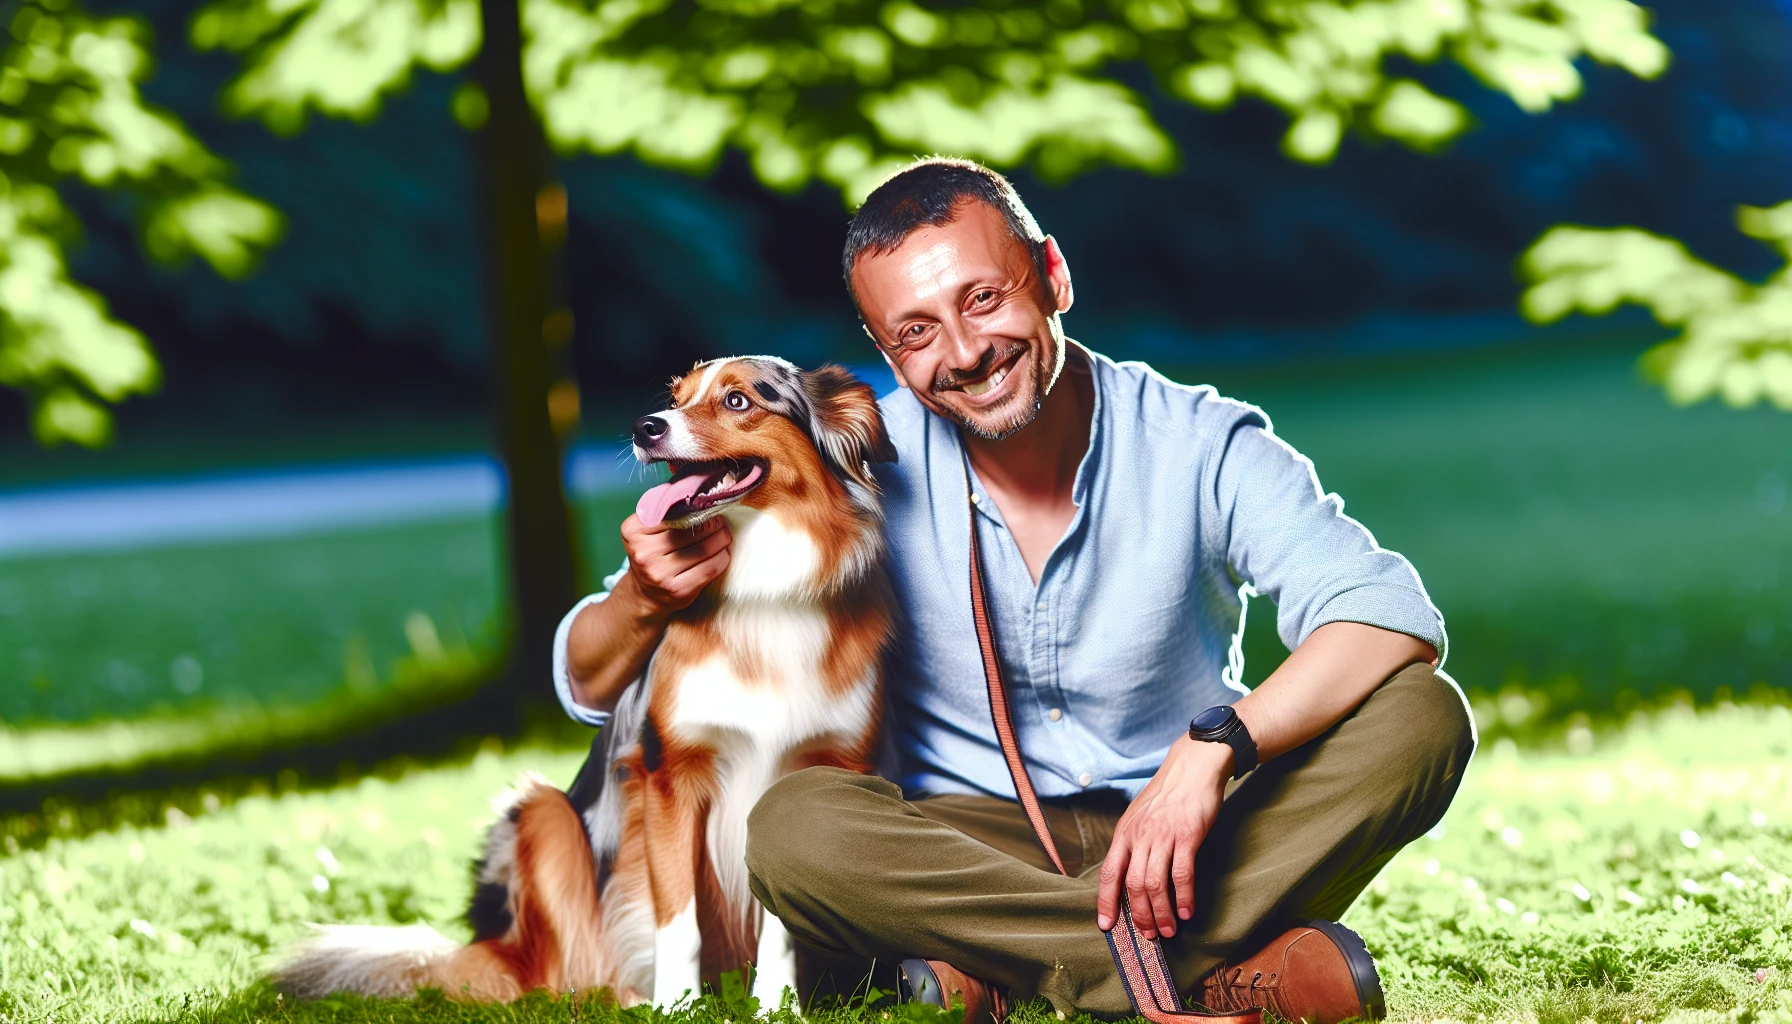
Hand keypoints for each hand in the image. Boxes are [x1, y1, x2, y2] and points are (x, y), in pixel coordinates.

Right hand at [618, 514, 731, 615]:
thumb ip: (663, 508)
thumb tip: (694, 485)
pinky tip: (723, 552)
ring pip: (704, 548)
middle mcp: (644, 553)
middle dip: (713, 523)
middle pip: (691, 530)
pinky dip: (722, 557)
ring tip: (724, 535)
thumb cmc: (651, 553)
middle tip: (720, 521)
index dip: (695, 508)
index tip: (705, 507)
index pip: (673, 511)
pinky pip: (711, 568)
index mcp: (633, 531)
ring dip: (722, 538)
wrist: (644, 593)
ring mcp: (660, 574)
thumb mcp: (646, 528)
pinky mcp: (678, 590)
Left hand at [1097, 736, 1231, 938]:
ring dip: (1161, 913)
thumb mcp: (1140, 816)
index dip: (1106, 901)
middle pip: (1133, 884)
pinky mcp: (1187, 835)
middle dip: (1139, 915)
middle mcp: (1140, 836)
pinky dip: (1184, 897)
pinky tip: (1187, 911)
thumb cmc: (1168, 795)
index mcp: (1125, 833)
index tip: (1106, 925)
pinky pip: (1182, 874)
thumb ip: (1134, 843)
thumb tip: (1130, 875)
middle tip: (1149, 935)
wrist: (1193, 767)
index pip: (1110, 873)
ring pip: (1155, 884)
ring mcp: (1163, 835)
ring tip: (1169, 931)